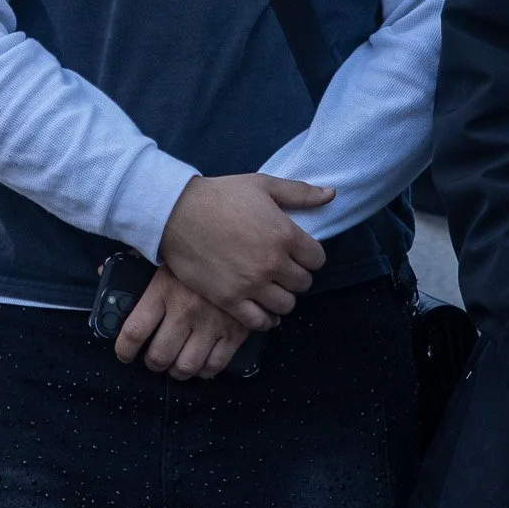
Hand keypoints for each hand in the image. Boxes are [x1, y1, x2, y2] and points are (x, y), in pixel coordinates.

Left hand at [115, 264, 251, 379]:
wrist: (243, 247)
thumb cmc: (198, 253)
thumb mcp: (165, 254)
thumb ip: (134, 263)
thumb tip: (103, 270)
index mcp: (163, 290)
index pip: (133, 332)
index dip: (123, 350)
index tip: (124, 354)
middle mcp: (185, 311)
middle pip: (158, 356)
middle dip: (152, 363)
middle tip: (153, 359)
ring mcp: (211, 324)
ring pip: (186, 367)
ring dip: (176, 370)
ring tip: (174, 364)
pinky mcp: (235, 332)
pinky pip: (214, 366)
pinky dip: (203, 371)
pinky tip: (199, 362)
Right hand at [157, 174, 329, 330]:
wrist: (176, 213)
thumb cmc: (220, 195)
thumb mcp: (263, 185)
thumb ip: (300, 193)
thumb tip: (332, 194)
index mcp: (285, 234)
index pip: (317, 259)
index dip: (309, 256)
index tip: (297, 254)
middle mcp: (272, 263)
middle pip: (303, 284)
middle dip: (296, 276)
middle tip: (281, 270)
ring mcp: (251, 284)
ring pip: (285, 305)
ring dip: (282, 297)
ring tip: (271, 288)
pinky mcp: (230, 300)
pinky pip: (260, 322)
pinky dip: (266, 320)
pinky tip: (263, 310)